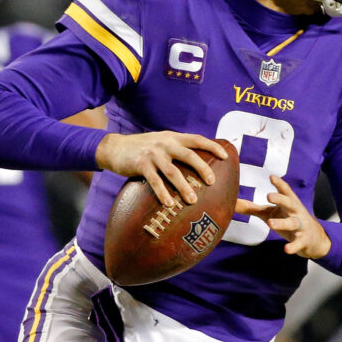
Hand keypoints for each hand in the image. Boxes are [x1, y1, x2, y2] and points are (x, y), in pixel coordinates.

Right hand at [95, 131, 228, 205]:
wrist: (115, 147)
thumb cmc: (143, 148)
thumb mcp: (162, 142)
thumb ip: (177, 148)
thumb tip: (198, 162)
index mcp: (173, 138)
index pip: (197, 139)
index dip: (213, 146)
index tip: (226, 156)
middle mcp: (165, 143)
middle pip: (189, 155)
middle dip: (202, 168)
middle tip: (212, 182)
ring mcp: (153, 154)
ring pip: (173, 172)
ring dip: (184, 187)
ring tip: (193, 201)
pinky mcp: (141, 164)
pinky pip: (155, 181)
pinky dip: (163, 193)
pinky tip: (169, 203)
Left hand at [235, 175, 331, 258]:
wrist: (314, 238)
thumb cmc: (287, 219)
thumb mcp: (270, 212)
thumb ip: (252, 208)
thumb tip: (231, 202)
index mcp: (289, 202)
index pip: (285, 191)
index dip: (279, 184)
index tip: (272, 177)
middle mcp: (296, 212)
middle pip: (289, 203)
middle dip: (280, 199)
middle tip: (269, 196)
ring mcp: (301, 226)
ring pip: (292, 223)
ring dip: (282, 223)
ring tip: (270, 223)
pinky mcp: (303, 240)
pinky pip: (298, 243)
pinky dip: (293, 246)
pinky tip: (286, 250)